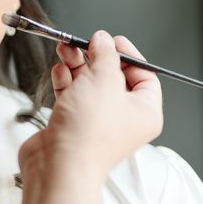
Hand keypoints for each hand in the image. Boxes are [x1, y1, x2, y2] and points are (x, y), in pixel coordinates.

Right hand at [19, 30, 162, 180]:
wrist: (58, 163)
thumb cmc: (88, 132)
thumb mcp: (103, 79)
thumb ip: (105, 54)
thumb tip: (104, 40)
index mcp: (144, 111)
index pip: (144, 75)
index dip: (128, 54)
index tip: (111, 40)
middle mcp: (123, 117)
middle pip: (112, 76)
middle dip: (95, 57)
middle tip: (82, 43)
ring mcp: (96, 121)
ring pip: (89, 84)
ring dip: (76, 65)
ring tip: (64, 51)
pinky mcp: (73, 122)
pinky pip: (72, 95)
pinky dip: (65, 81)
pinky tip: (58, 71)